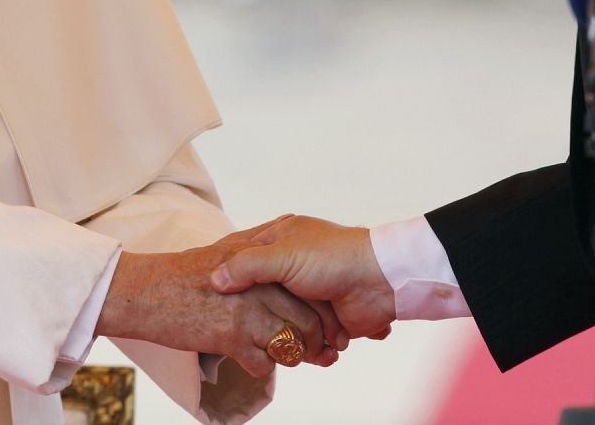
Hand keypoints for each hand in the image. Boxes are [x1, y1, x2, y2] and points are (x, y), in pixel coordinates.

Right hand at [98, 237, 342, 376]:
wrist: (145, 291)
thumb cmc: (182, 274)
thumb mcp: (225, 250)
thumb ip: (257, 257)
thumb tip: (287, 270)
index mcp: (258, 256)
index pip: (306, 283)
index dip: (322, 308)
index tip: (328, 325)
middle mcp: (257, 279)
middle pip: (307, 316)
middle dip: (317, 340)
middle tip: (321, 352)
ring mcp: (246, 307)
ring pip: (290, 340)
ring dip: (294, 355)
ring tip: (291, 358)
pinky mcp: (231, 334)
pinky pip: (265, 361)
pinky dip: (264, 366)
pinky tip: (254, 359)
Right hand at [209, 215, 395, 338]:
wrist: (380, 281)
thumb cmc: (331, 258)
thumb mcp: (281, 256)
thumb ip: (247, 266)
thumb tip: (214, 282)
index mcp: (282, 240)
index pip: (248, 264)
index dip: (238, 283)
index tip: (225, 299)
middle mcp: (293, 266)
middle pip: (266, 299)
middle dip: (268, 318)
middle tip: (256, 329)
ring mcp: (309, 295)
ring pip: (285, 324)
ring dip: (295, 341)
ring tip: (294, 346)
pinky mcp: (325, 321)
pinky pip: (305, 341)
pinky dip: (310, 351)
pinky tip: (314, 353)